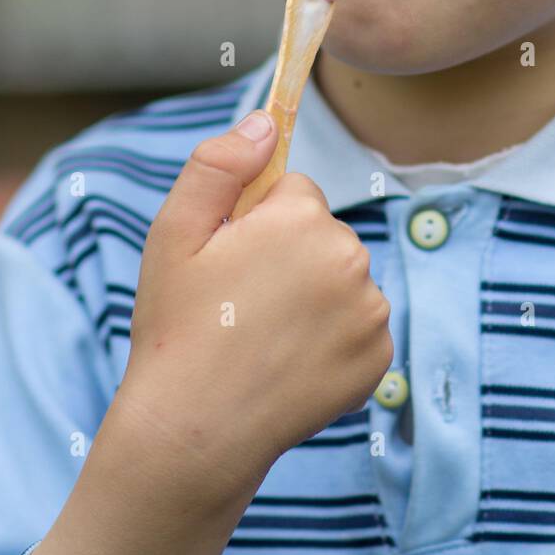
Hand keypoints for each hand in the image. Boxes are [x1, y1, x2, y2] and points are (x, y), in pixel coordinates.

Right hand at [117, 110, 393, 511]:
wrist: (195, 433)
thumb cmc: (176, 327)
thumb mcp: (174, 232)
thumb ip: (220, 163)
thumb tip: (267, 121)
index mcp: (303, 218)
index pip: (294, 192)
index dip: (256, 224)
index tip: (230, 262)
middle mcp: (350, 257)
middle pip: (322, 233)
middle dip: (289, 256)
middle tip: (241, 303)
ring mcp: (371, 311)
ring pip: (341, 279)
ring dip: (312, 297)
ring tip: (262, 337)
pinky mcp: (380, 358)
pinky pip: (357, 326)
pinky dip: (331, 340)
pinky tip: (289, 364)